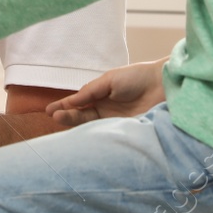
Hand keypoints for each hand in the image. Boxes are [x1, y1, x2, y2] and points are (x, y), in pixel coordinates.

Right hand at [45, 58, 166, 126]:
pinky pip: (107, 135)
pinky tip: (84, 135)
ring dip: (76, 124)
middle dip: (67, 116)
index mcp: (100, 95)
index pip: (78, 103)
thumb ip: (91, 91)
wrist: (164, 84)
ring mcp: (115, 121)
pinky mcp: (126, 131)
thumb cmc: (137, 77)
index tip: (49, 111)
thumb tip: (72, 101)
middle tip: (55, 117)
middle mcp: (105, 110)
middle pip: (82, 116)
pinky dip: (95, 135)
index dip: (64, 107)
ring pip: (91, 126)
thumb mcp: (110, 80)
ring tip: (62, 121)